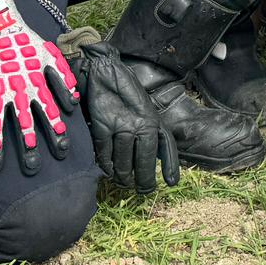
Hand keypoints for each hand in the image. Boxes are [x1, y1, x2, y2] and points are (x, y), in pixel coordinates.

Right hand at [0, 0, 78, 175]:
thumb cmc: (26, 42)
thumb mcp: (51, 56)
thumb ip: (62, 79)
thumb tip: (72, 102)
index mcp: (35, 83)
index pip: (49, 111)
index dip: (56, 131)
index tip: (62, 149)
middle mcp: (17, 90)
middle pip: (24, 123)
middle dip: (28, 146)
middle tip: (32, 167)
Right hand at [79, 42, 178, 193]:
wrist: (105, 74)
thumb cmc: (129, 95)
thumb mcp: (149, 113)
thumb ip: (156, 136)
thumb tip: (163, 165)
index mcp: (153, 122)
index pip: (162, 153)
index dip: (163, 171)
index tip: (164, 184)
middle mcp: (139, 126)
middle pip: (141, 163)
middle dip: (141, 181)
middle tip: (140, 190)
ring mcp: (119, 127)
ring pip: (121, 163)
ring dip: (122, 177)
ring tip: (123, 181)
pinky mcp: (101, 127)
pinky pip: (104, 155)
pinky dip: (106, 166)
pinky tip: (109, 170)